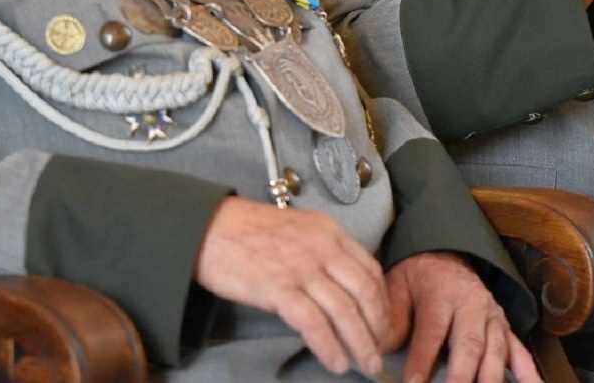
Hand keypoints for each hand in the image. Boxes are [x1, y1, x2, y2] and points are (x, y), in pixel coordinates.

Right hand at [195, 197, 389, 376]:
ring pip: (344, 310)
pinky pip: (313, 323)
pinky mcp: (278, 288)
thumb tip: (342, 288)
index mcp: (329, 232)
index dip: (383, 302)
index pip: (370, 269)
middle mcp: (322, 248)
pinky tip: (336, 362)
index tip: (383, 324)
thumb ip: (323, 252)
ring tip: (366, 364)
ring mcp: (301, 267)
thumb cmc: (250, 231)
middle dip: (378, 327)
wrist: (210, 227)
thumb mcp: (299, 230)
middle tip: (381, 352)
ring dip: (360, 343)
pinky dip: (329, 346)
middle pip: (365, 292)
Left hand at [383, 253, 539, 382]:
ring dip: (491, 379)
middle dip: (462, 376)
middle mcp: (471, 305)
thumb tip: (381, 349)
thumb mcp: (395, 287)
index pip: (432, 330)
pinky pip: (519, 352)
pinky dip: (528, 373)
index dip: (422, 360)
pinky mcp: (504, 328)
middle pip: (469, 344)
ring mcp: (492, 317)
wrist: (444, 255)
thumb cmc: (416, 278)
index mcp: (441, 293)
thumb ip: (391, 319)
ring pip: (495, 352)